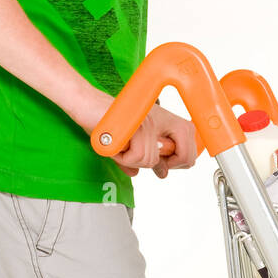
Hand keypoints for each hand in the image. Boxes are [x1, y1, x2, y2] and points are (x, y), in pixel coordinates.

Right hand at [69, 88, 198, 178]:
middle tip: (150, 161)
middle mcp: (161, 118)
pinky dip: (124, 158)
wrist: (86, 104)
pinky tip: (116, 146)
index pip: (191, 142)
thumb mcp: (131, 145)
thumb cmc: (106, 121)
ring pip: (153, 159)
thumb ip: (148, 159)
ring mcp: (150, 121)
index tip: (166, 165)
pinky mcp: (138, 125)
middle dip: (167, 164)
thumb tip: (160, 173)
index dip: (182, 160)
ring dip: (133, 161)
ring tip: (121, 147)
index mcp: (164, 119)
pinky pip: (138, 156)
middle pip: (185, 151)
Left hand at [149, 106, 198, 173]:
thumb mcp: (146, 139)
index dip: (170, 163)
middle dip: (173, 163)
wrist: (144, 108)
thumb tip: (163, 174)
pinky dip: (175, 157)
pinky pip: (186, 155)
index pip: (184, 158)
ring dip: (174, 161)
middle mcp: (189, 130)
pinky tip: (164, 150)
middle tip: (159, 156)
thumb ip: (155, 158)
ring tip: (160, 152)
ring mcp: (189, 132)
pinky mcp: (188, 135)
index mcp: (182, 128)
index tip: (158, 158)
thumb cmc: (143, 118)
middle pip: (189, 160)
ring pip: (189, 159)